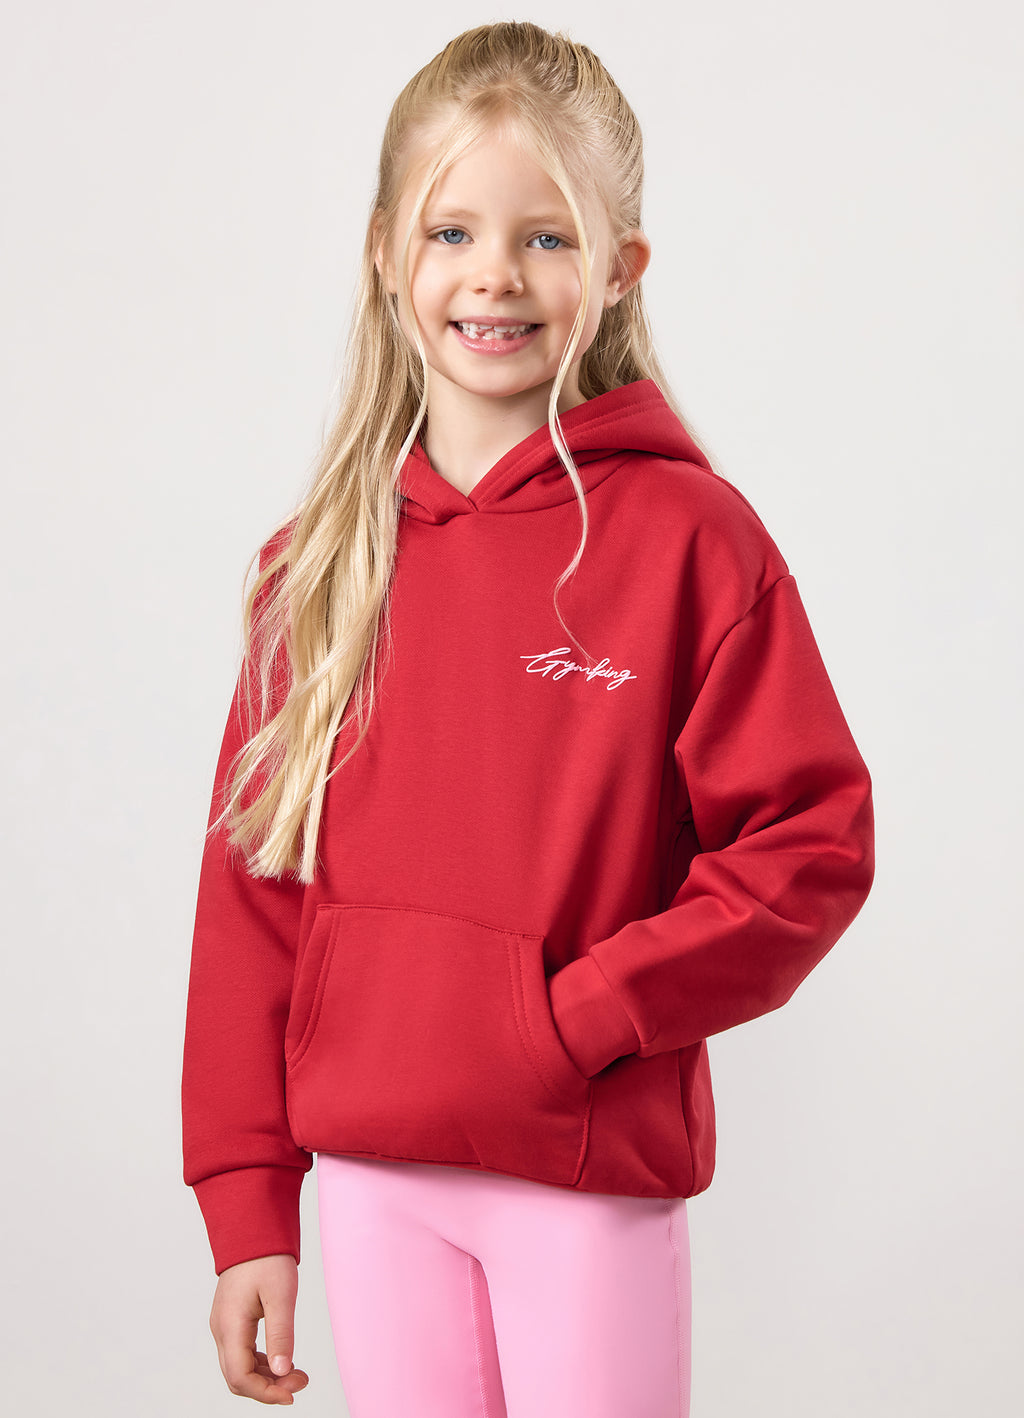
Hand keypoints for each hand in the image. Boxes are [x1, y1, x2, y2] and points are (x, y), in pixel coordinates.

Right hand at [209, 1253, 310, 1403]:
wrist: (252, 1229)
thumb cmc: (266, 1257)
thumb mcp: (281, 1295)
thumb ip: (281, 1334)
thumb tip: (283, 1372)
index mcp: (230, 1325)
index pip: (240, 1377)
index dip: (265, 1393)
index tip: (291, 1394)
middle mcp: (221, 1330)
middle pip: (237, 1378)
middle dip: (268, 1388)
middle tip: (300, 1381)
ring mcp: (224, 1325)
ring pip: (239, 1367)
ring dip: (266, 1377)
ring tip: (297, 1373)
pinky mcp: (231, 1320)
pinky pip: (241, 1353)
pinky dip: (261, 1363)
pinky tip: (282, 1359)